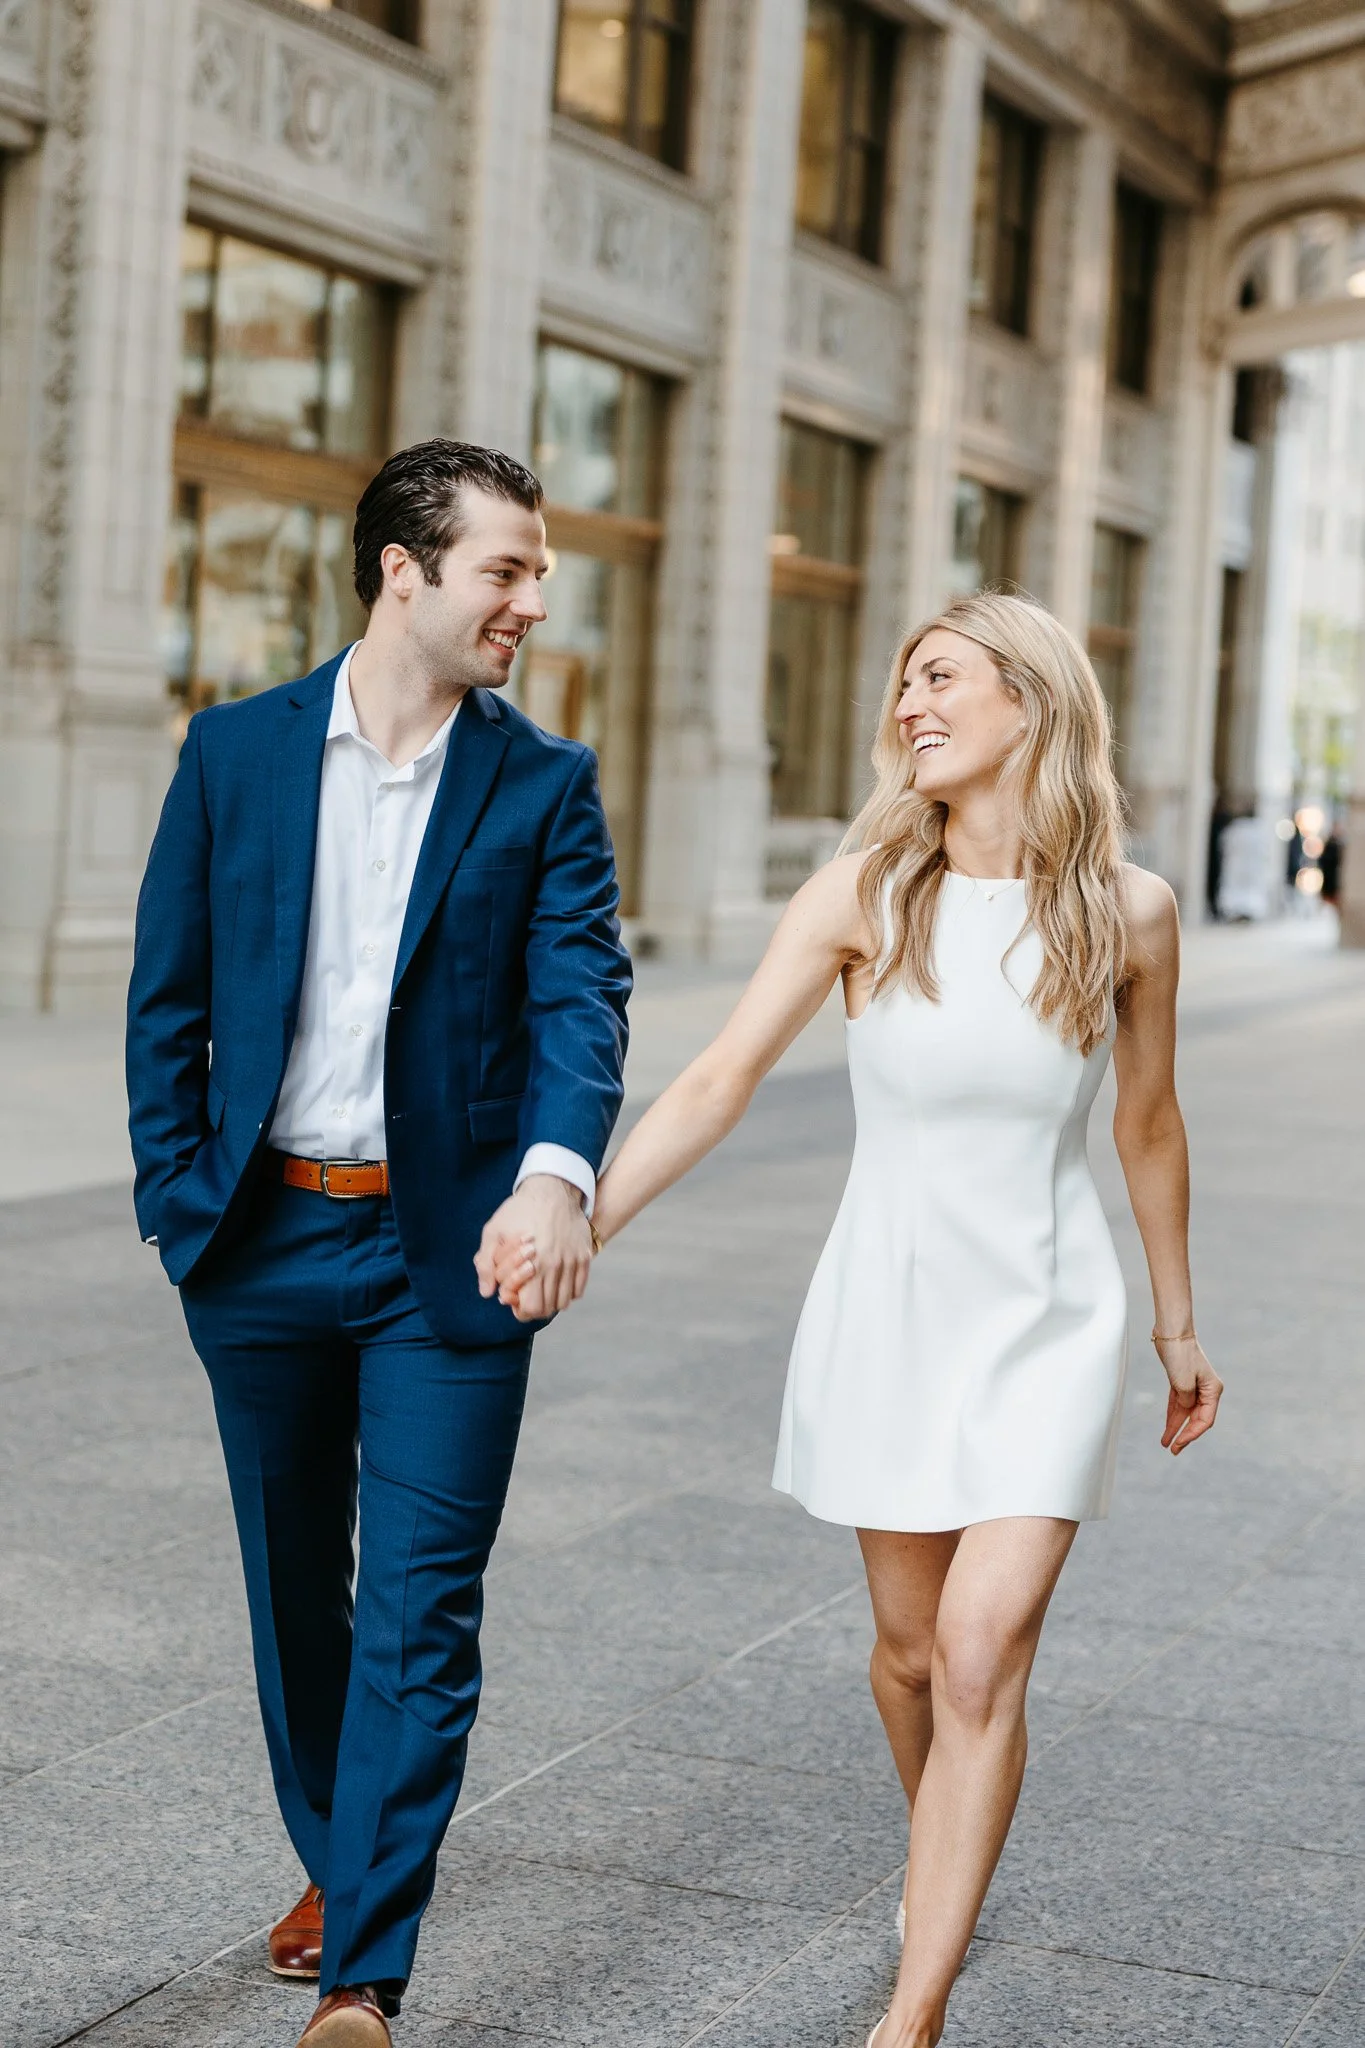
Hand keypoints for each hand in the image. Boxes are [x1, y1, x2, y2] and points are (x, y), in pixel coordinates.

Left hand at [474, 1176, 592, 1320]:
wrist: (552, 1188)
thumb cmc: (519, 1209)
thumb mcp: (494, 1231)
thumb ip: (486, 1263)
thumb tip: (487, 1293)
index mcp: (533, 1264)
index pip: (532, 1307)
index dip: (521, 1310)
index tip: (515, 1300)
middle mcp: (556, 1266)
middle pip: (549, 1307)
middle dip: (535, 1308)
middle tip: (527, 1297)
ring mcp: (573, 1262)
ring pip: (565, 1300)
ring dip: (552, 1301)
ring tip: (541, 1291)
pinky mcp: (584, 1255)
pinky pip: (579, 1288)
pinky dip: (568, 1292)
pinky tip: (556, 1283)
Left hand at [1153, 1334, 1222, 1453]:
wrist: (1171, 1330)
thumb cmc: (1180, 1353)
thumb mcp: (1182, 1382)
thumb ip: (1186, 1401)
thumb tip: (1185, 1410)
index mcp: (1213, 1390)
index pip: (1205, 1420)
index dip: (1192, 1434)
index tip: (1179, 1443)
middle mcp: (1206, 1390)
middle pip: (1196, 1419)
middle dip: (1184, 1435)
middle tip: (1173, 1450)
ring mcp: (1194, 1386)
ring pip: (1186, 1413)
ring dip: (1176, 1428)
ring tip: (1166, 1444)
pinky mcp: (1182, 1382)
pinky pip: (1178, 1404)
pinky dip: (1172, 1416)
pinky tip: (1167, 1429)